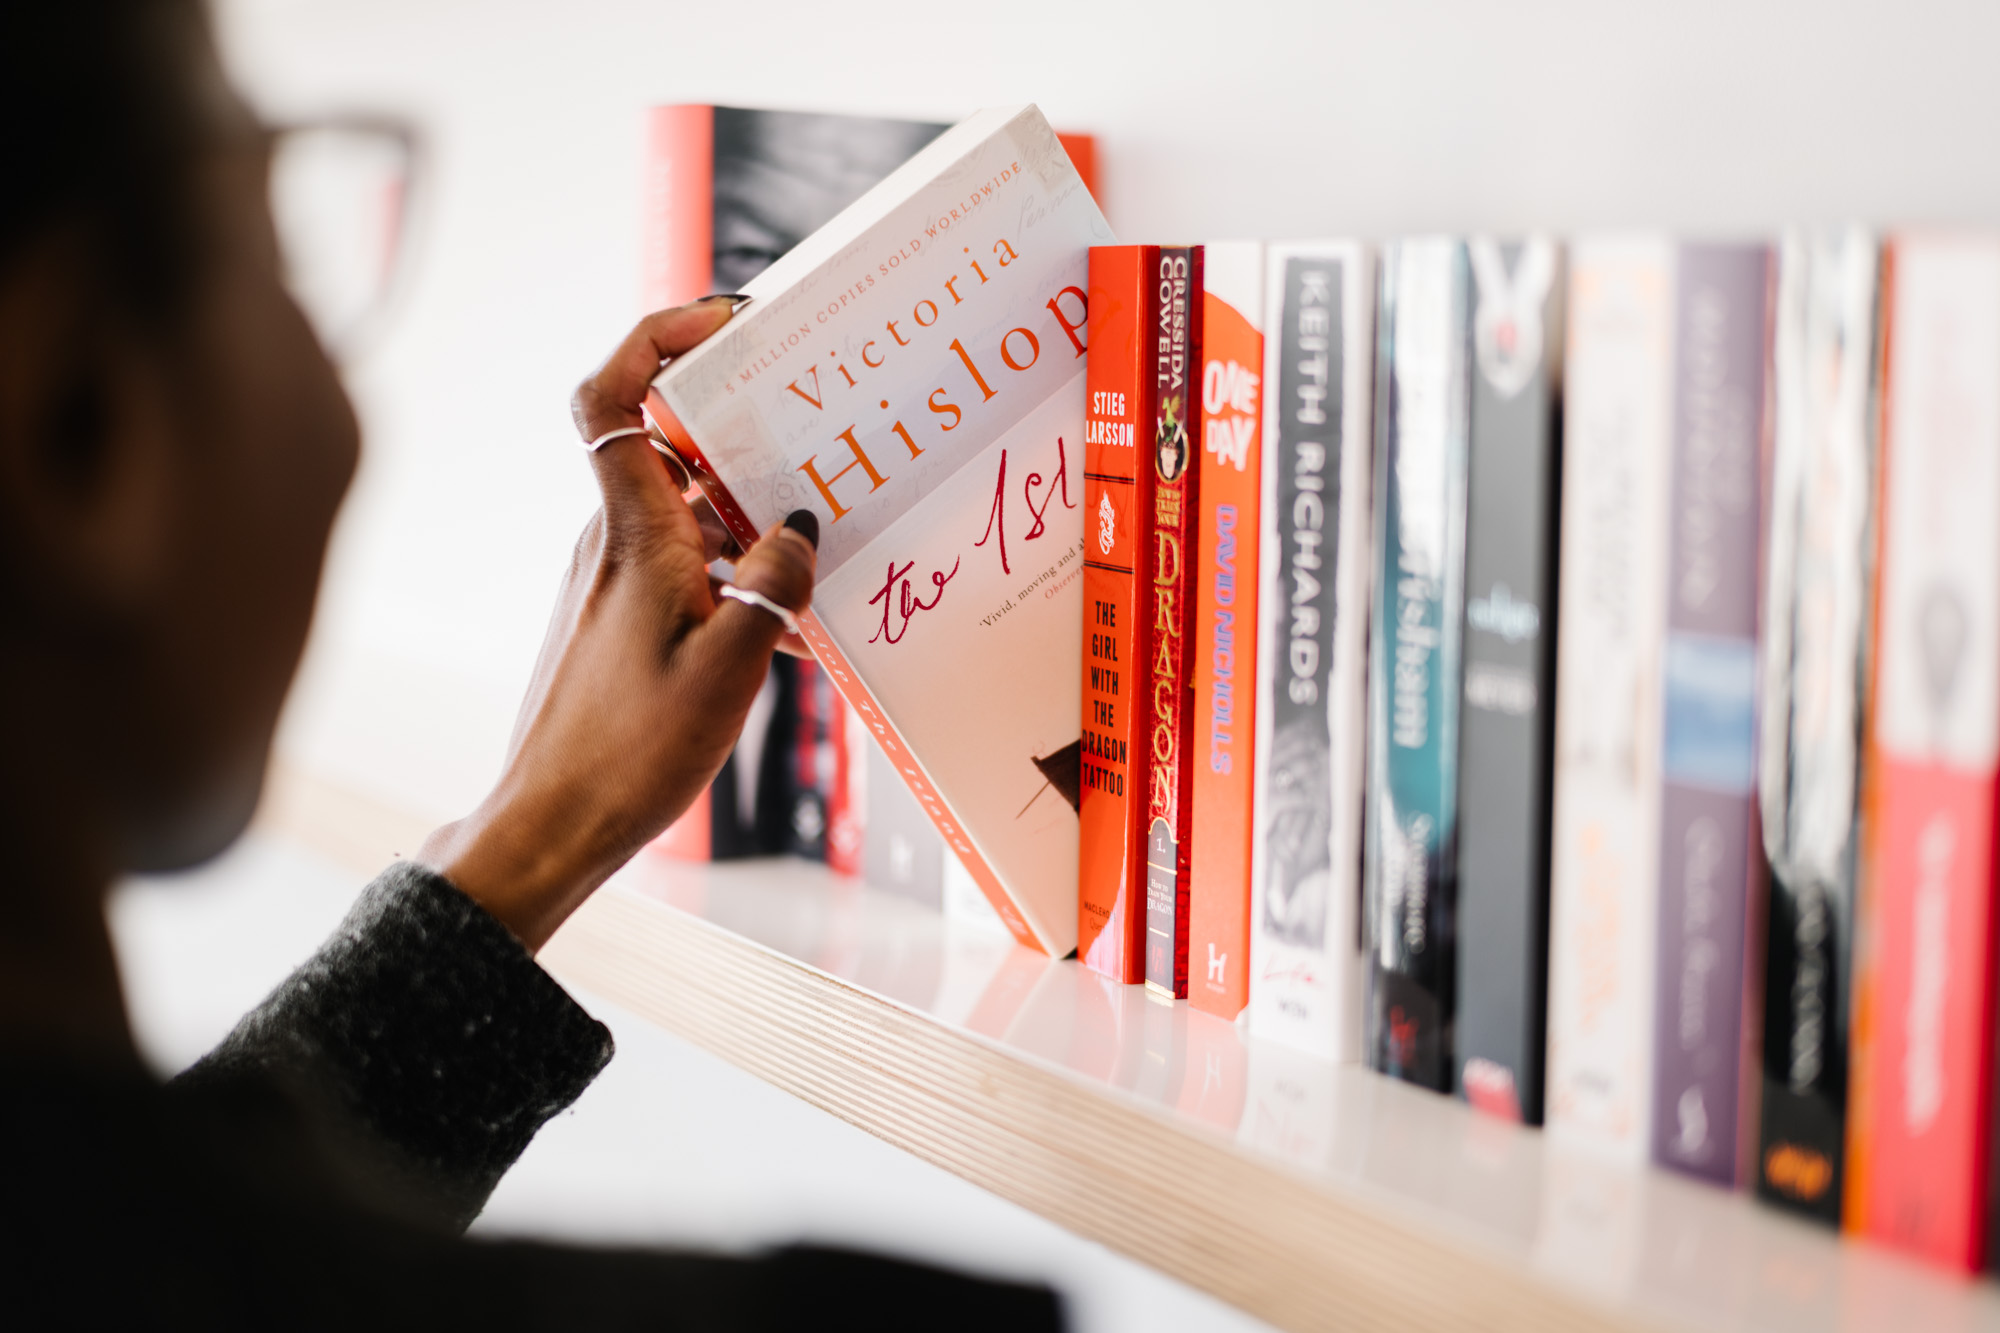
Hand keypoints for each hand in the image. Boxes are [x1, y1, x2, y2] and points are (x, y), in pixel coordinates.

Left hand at [418, 300, 817, 949]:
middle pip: (675, 442)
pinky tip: (792, 617)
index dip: (657, 335)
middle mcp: (617, 540)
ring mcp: (620, 579)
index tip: (725, 319)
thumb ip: (774, 584)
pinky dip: (743, 569)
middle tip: (822, 424)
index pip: (611, 395)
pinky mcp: (628, 618)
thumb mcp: (727, 669)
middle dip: (750, 426)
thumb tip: (800, 526)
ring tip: (829, 528)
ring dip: (757, 513)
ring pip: (695, 509)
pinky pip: (693, 563)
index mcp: (632, 533)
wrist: (552, 825)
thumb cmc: (627, 754)